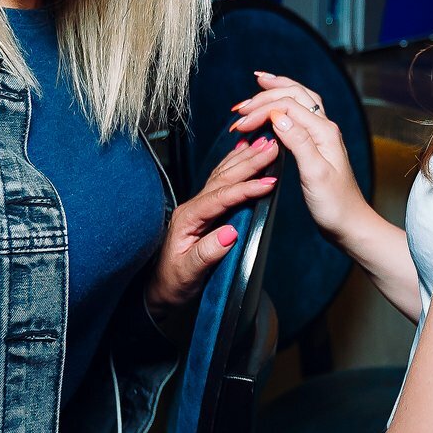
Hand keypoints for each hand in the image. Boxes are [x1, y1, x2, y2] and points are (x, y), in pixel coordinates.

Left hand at [145, 136, 279, 317]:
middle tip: (273, 147)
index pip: (221, 197)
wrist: (159, 290)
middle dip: (250, 161)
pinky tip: (243, 151)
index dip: (246, 189)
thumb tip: (231, 233)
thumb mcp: (188, 273)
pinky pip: (221, 180)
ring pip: (223, 174)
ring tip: (266, 143)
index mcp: (188, 218)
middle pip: (224, 178)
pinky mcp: (204, 210)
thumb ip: (207, 253)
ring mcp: (198, 206)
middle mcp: (192, 207)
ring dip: (245, 157)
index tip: (269, 182)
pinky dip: (234, 163)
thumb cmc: (172, 283)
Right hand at [230, 71, 370, 241]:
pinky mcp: (316, 145)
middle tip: (240, 107)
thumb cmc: (335, 204)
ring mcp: (322, 135)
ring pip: (300, 100)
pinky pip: (300, 114)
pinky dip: (284, 103)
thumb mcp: (315, 174)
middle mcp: (325, 128)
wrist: (350, 223)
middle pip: (295, 95)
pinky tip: (275, 107)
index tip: (239, 125)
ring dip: (278, 91)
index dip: (261, 110)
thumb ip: (298, 142)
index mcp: (324, 131)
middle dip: (266, 95)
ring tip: (259, 82)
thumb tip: (278, 115)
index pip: (288, 106)